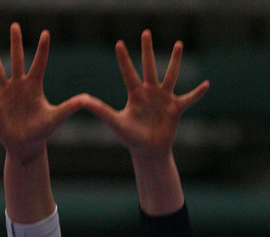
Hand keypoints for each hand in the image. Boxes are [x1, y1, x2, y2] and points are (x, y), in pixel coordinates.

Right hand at [0, 22, 87, 164]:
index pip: (39, 63)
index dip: (43, 49)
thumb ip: (70, 107)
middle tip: (15, 25)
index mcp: (34, 86)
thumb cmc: (42, 132)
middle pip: (17, 60)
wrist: (26, 146)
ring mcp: (6, 94)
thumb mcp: (56, 118)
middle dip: (16, 43)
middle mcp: (19, 86)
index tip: (46, 33)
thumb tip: (87, 99)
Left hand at [84, 29, 208, 157]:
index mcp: (135, 95)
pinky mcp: (175, 108)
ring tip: (178, 44)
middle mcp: (150, 93)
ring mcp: (164, 99)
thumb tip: (83, 100)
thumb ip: (100, 110)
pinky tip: (206, 84)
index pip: (128, 73)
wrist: (148, 152)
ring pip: (170, 76)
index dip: (124, 59)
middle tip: (146, 32)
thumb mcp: (115, 123)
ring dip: (175, 60)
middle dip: (147, 50)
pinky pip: (188, 98)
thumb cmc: (131, 139)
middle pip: (149, 67)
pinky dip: (197, 93)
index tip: (118, 43)